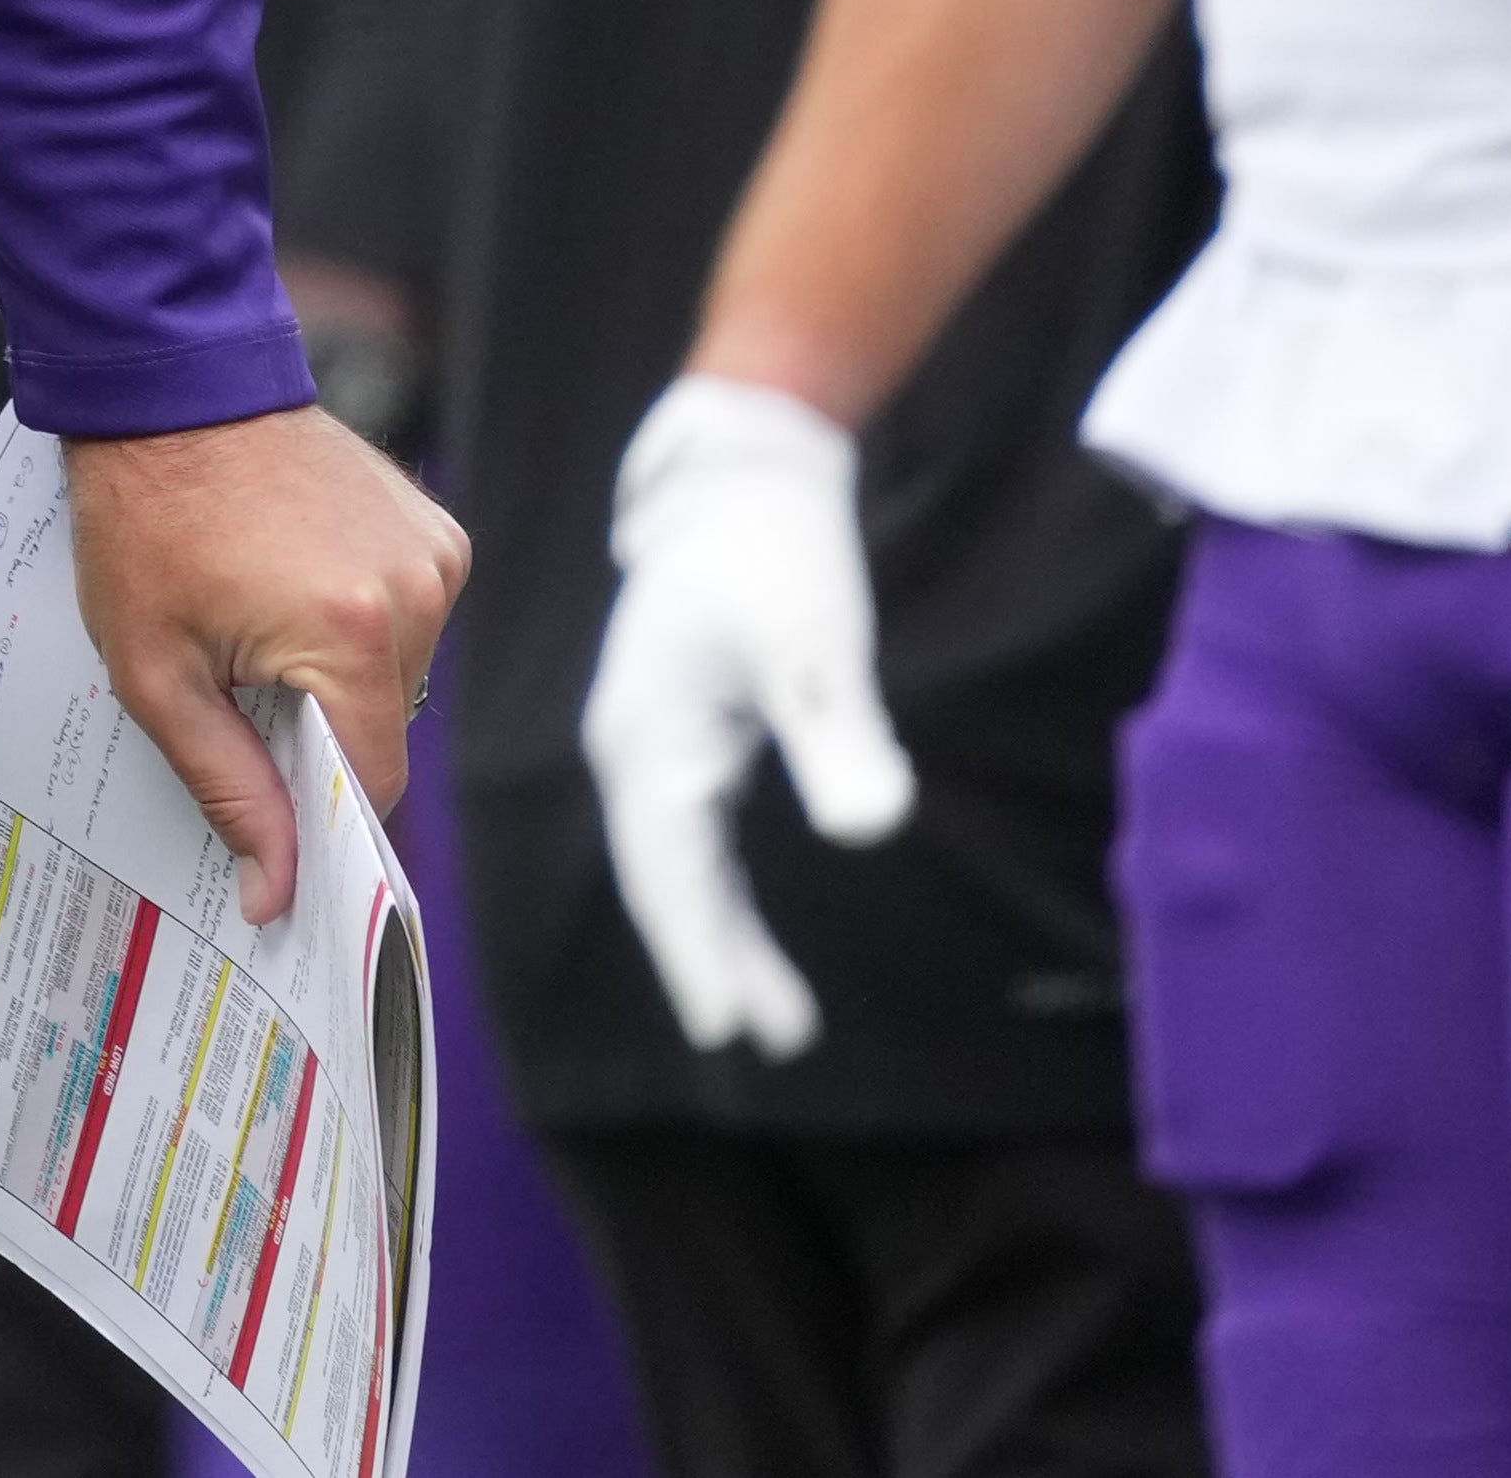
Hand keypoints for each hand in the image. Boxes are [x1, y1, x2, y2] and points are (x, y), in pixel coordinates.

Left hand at [65, 400, 464, 925]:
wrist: (170, 385)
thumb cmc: (144, 524)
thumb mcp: (156, 672)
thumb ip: (227, 786)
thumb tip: (278, 891)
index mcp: (352, 636)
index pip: (371, 782)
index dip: (321, 819)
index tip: (276, 828)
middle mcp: (416, 594)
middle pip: (385, 729)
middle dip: (316, 734)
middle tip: (236, 693)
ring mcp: (433, 554)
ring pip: (399, 676)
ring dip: (337, 674)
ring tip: (256, 619)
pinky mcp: (435, 527)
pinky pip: (409, 617)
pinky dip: (359, 623)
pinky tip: (293, 581)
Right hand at [579, 375, 913, 1058]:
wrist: (745, 472)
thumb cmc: (779, 553)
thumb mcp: (818, 645)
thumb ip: (842, 737)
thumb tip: (877, 830)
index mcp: (649, 733)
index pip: (672, 868)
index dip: (702, 950)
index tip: (732, 1028)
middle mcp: (634, 743)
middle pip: (666, 876)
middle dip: (712, 958)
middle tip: (765, 1038)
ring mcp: (650, 735)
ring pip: (676, 859)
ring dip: (718, 930)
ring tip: (777, 1013)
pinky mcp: (678, 726)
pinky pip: (688, 829)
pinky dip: (714, 885)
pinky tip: (744, 921)